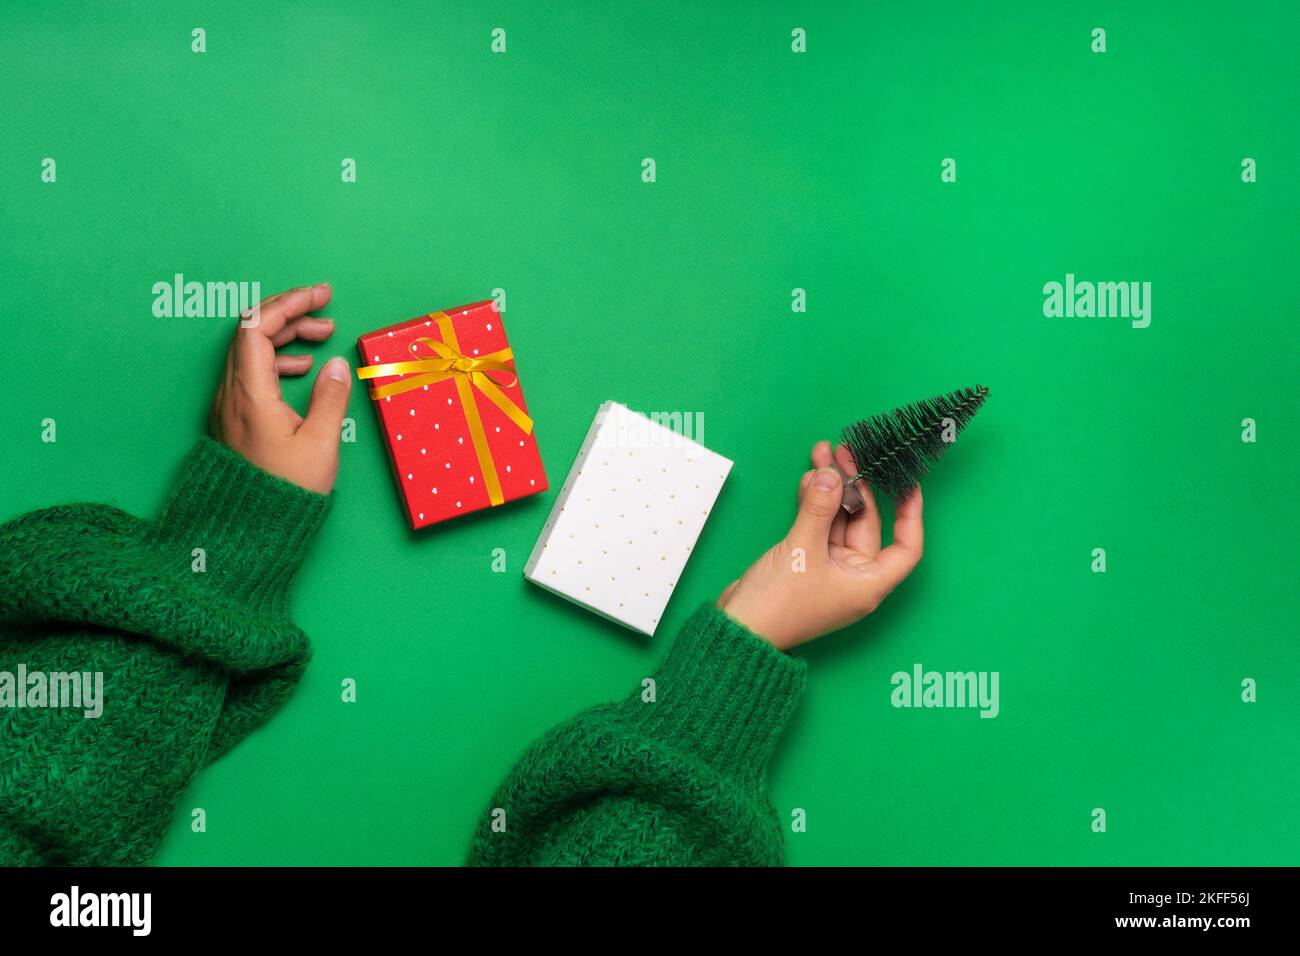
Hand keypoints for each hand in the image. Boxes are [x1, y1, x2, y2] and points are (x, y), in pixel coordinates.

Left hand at [208, 284, 350, 493]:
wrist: (248, 531)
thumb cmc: (284, 491)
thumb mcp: (319, 444)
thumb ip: (330, 398)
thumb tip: (336, 365)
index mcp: (250, 393)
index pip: (257, 326)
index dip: (289, 303)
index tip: (320, 295)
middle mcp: (231, 393)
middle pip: (251, 332)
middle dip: (290, 314)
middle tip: (326, 311)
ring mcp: (228, 405)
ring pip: (251, 351)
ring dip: (286, 336)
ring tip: (323, 337)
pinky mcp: (233, 418)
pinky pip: (250, 373)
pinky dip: (277, 359)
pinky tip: (303, 368)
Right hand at [717, 440, 923, 649]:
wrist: (739, 627)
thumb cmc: (778, 603)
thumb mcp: (803, 550)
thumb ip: (819, 508)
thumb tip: (832, 475)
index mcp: (867, 583)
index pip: (906, 547)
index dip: (910, 514)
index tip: (906, 482)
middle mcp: (854, 576)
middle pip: (866, 524)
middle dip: (854, 487)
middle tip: (843, 454)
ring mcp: (830, 568)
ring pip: (839, 521)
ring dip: (831, 491)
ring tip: (822, 456)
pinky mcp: (807, 562)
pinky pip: (819, 527)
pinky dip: (815, 505)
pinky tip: (809, 480)